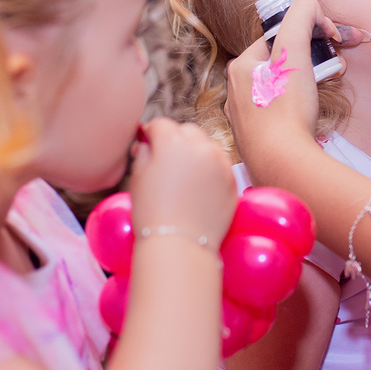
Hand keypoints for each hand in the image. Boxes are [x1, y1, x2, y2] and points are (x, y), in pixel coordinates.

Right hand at [130, 117, 235, 249]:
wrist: (180, 244)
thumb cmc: (152, 213)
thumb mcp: (137, 178)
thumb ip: (143, 153)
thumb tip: (146, 143)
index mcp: (173, 143)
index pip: (161, 124)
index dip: (151, 132)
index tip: (146, 141)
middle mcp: (200, 146)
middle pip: (187, 131)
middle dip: (175, 138)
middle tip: (165, 158)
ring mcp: (220, 162)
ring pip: (207, 145)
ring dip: (196, 151)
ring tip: (184, 173)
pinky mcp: (232, 179)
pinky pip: (220, 164)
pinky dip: (210, 167)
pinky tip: (200, 185)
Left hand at [225, 0, 338, 182]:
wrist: (283, 165)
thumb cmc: (285, 110)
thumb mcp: (294, 52)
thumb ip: (300, 18)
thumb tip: (307, 3)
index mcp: (240, 68)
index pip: (277, 39)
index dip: (306, 37)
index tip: (329, 46)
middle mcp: (236, 92)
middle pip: (280, 64)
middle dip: (310, 62)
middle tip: (333, 68)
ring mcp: (245, 119)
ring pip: (281, 90)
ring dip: (306, 86)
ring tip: (324, 93)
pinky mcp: (257, 140)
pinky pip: (280, 114)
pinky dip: (297, 110)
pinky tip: (309, 118)